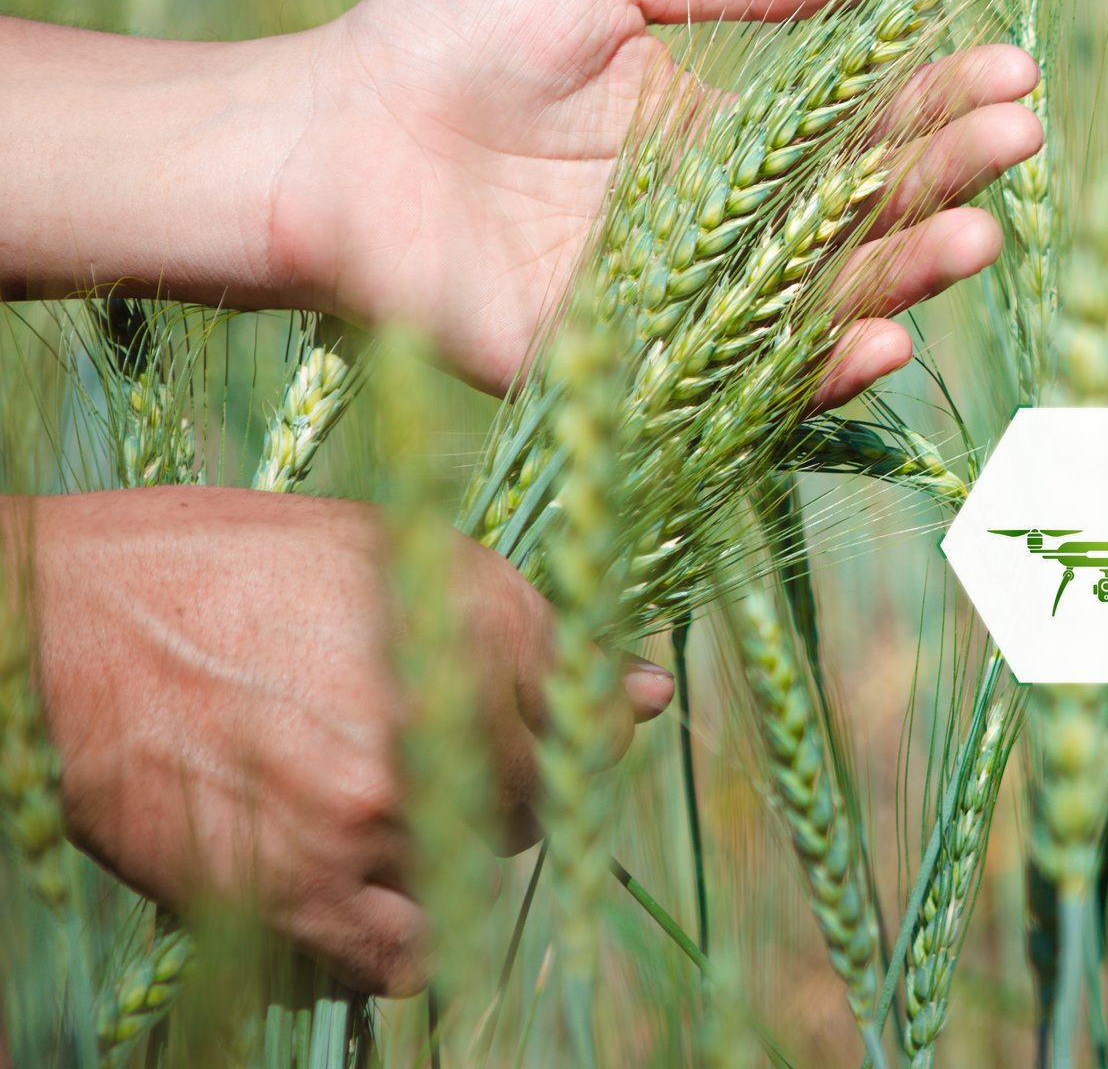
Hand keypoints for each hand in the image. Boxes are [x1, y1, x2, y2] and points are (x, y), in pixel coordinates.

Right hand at [34, 486, 666, 994]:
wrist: (56, 622)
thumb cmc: (217, 568)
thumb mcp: (382, 553)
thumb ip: (521, 627)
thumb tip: (648, 693)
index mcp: (475, 608)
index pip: (587, 704)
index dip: (556, 719)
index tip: (515, 724)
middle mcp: (444, 704)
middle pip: (538, 790)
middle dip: (493, 780)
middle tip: (405, 758)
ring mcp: (377, 803)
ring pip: (477, 864)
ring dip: (438, 849)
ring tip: (360, 806)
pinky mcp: (304, 883)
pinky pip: (406, 955)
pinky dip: (395, 938)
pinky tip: (356, 891)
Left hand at [269, 0, 1041, 393]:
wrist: (317, 132)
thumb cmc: (448, 35)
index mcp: (719, 138)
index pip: (857, 127)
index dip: (937, 102)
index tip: (1016, 73)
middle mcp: (713, 229)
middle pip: (856, 216)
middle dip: (945, 182)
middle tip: (1022, 146)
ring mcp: (674, 302)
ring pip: (815, 301)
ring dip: (904, 274)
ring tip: (978, 234)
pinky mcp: (620, 366)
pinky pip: (731, 374)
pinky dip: (811, 367)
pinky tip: (883, 334)